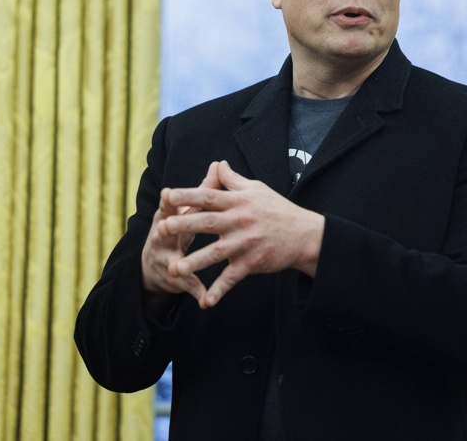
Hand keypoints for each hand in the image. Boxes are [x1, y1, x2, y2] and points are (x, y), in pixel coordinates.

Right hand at [141, 161, 221, 302]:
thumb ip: (206, 190)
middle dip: (165, 230)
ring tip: (177, 269)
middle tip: (164, 227)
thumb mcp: (190, 210)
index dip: (170, 201)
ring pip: (172, 261)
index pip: (171, 207)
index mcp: (170, 218)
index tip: (168, 193)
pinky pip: (187, 285)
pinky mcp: (176, 279)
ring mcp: (167, 258)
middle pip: (165, 232)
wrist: (159, 264)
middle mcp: (164, 237)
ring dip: (176, 265)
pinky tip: (205, 301)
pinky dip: (196, 291)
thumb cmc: (180, 228)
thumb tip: (218, 164)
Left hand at [161, 160, 324, 308]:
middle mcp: (239, 221)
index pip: (209, 196)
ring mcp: (245, 244)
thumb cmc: (278, 209)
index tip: (168, 195)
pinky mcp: (251, 263)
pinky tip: (205, 302)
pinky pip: (232, 279)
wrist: (304, 235)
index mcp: (238, 202)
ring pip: (215, 254)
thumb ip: (233, 180)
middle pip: (207, 223)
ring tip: (174, 270)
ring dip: (194, 262)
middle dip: (184, 225)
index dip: (188, 195)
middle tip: (162, 228)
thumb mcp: (257, 189)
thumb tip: (217, 164)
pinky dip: (219, 291)